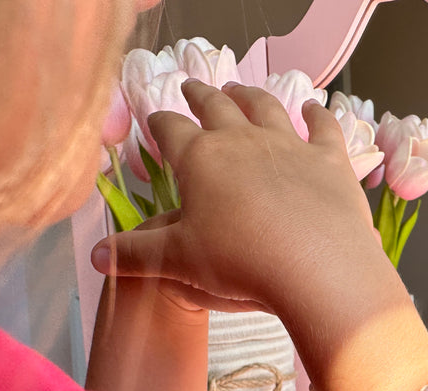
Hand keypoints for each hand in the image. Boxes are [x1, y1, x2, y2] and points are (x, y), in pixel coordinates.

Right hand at [91, 80, 380, 317]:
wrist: (316, 266)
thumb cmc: (240, 262)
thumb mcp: (179, 261)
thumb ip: (136, 255)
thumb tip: (98, 255)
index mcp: (200, 158)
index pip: (170, 129)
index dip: (159, 123)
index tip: (155, 121)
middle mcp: (242, 140)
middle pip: (216, 107)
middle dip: (200, 95)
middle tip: (191, 86)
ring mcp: (289, 145)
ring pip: (265, 108)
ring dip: (250, 95)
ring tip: (240, 89)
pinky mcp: (329, 159)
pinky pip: (323, 127)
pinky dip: (319, 114)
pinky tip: (315, 107)